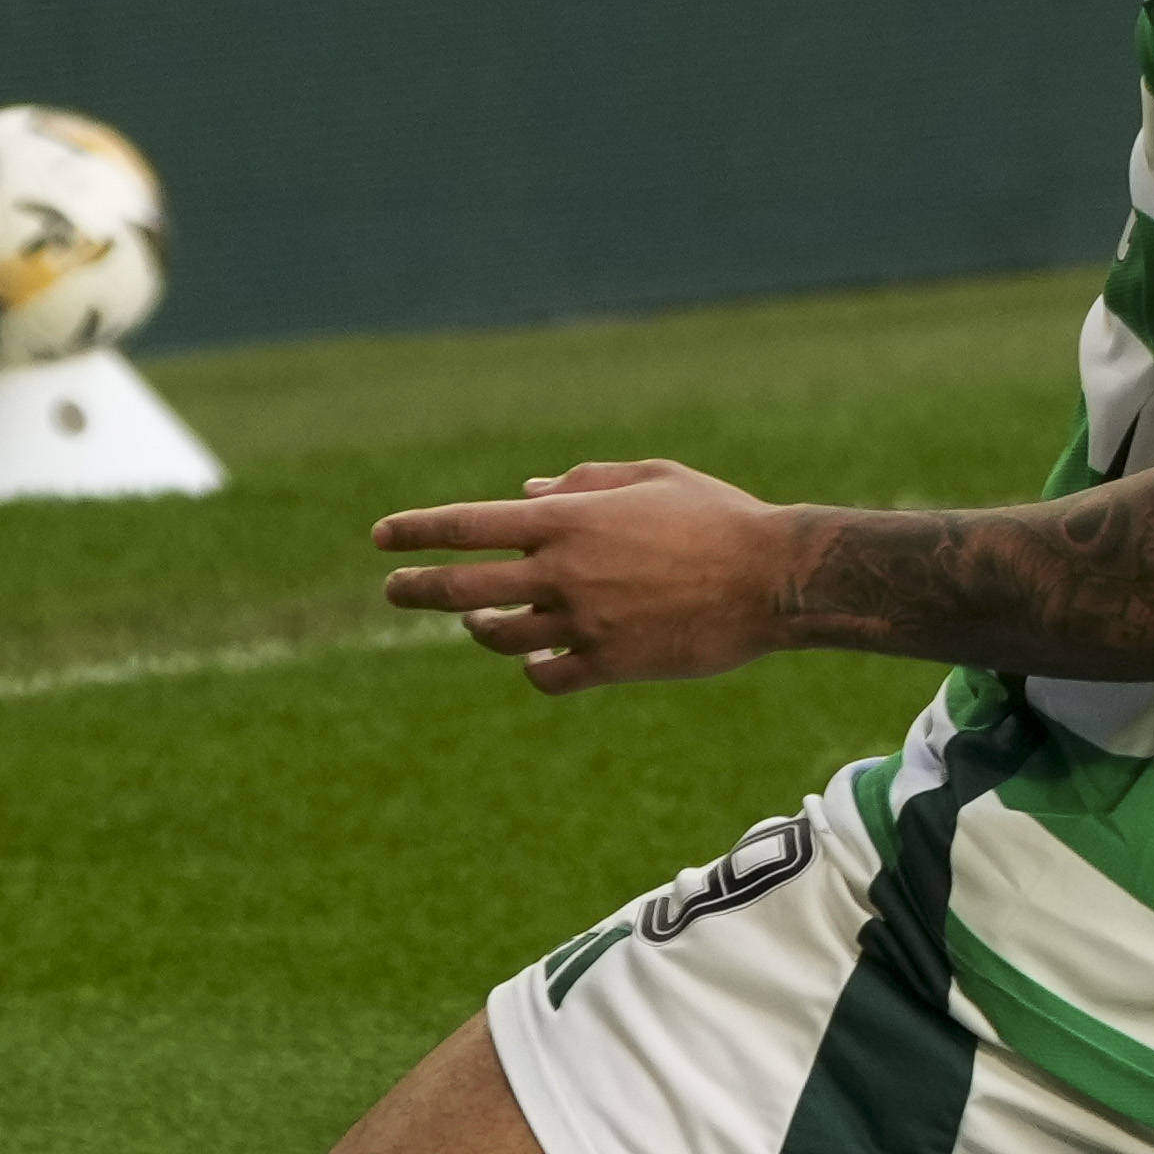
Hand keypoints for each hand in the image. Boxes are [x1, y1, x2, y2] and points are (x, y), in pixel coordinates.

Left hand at [376, 458, 795, 687]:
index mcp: (567, 520)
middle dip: (415, 588)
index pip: (466, 525)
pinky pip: (548, 675)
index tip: (381, 537)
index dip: (416, 531)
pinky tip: (532, 659)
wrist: (771, 578)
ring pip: (500, 635)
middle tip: (391, 588)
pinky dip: (532, 667)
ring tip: (474, 619)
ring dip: (478, 626)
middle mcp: (563, 573)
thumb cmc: (715, 515)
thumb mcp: (648, 477)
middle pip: (461, 586)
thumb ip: (580, 484)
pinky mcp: (611, 664)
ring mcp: (583, 623)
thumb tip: (523, 497)